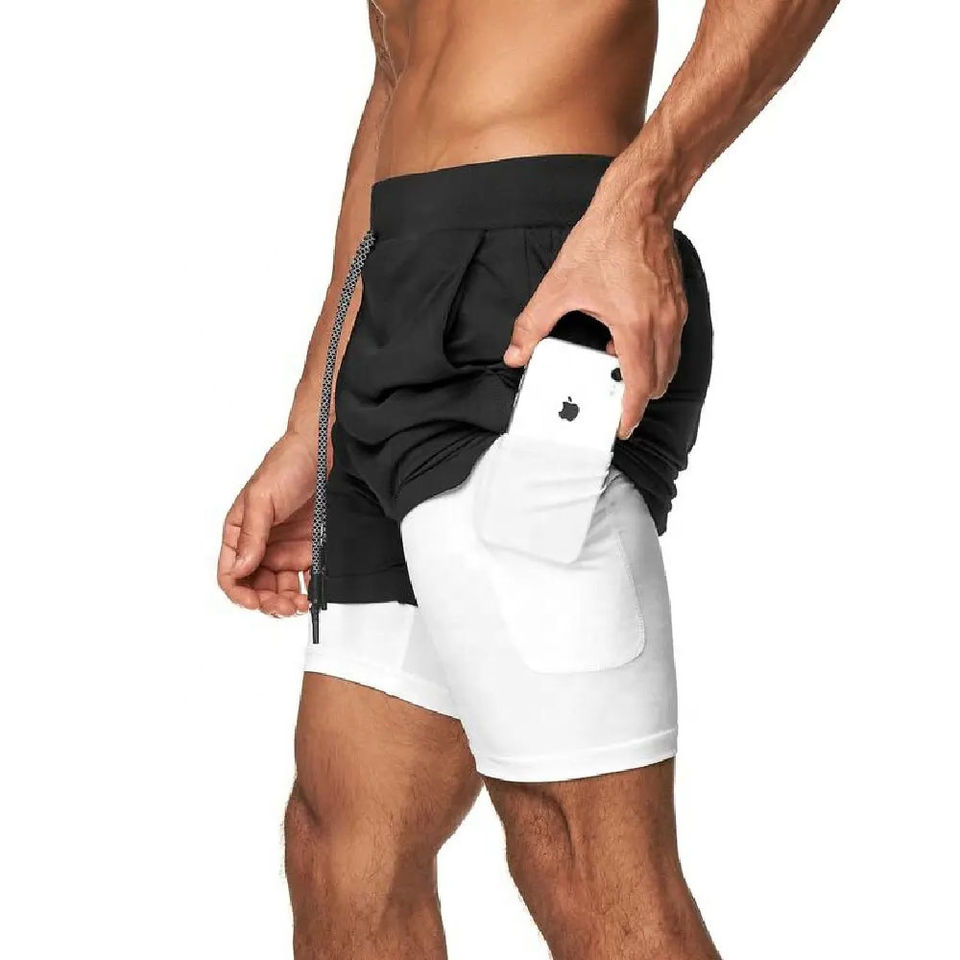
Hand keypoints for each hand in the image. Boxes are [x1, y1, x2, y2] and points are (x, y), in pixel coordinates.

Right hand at [217, 431, 316, 616]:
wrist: (324, 449)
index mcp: (240, 533)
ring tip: (301, 604)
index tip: (255, 602)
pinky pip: (306, 578)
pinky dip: (308, 591)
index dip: (240, 593)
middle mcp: (261, 544)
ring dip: (287, 602)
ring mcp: (286, 548)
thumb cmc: (286, 464)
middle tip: (285, 606)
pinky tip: (314, 593)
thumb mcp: (262, 497)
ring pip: (280, 588)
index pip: (231, 573)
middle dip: (267, 603)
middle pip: (256, 587)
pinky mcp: (311, 547)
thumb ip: (251, 534)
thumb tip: (242, 567)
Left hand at [503, 200, 686, 437]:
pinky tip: (624, 338)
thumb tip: (516, 354)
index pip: (639, 385)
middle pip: (660, 380)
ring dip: (648, 374)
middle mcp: (662, 323)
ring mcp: (674, 312)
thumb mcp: (558, 286)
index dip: (630, 411)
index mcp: (635, 327)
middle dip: (639, 397)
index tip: (621, 425)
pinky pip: (671, 340)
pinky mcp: (677, 300)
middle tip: (614, 402)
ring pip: (669, 361)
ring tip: (615, 368)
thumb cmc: (605, 239)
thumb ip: (533, 325)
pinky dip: (654, 350)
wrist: (638, 204)